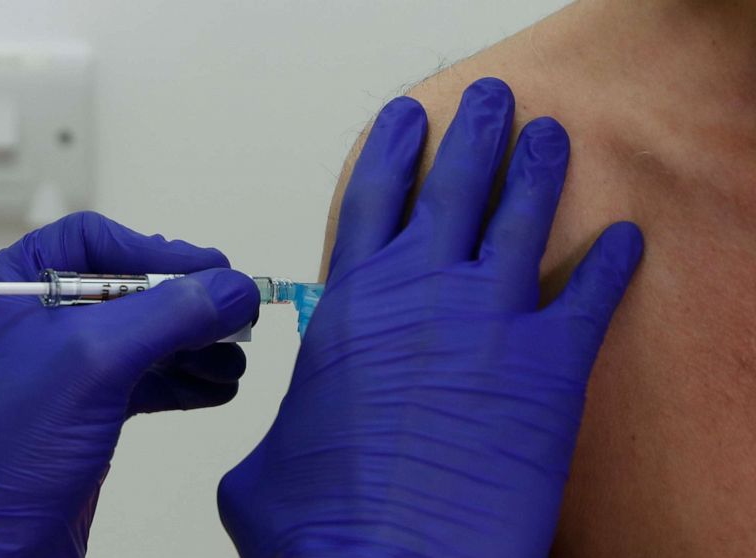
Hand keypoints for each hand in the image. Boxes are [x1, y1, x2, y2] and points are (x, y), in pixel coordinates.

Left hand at [0, 212, 258, 556]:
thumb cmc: (19, 446)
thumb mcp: (97, 360)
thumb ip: (170, 312)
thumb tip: (235, 286)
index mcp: (2, 288)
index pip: (90, 241)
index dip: (155, 251)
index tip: (213, 271)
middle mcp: (27, 320)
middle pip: (124, 287)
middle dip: (184, 305)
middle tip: (237, 315)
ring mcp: (54, 367)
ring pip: (138, 334)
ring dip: (192, 344)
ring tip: (235, 360)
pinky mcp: (80, 407)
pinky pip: (139, 376)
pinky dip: (180, 378)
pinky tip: (218, 387)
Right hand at [218, 79, 642, 556]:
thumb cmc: (325, 522)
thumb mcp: (266, 467)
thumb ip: (281, 433)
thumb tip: (279, 450)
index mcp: (352, 305)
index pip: (374, 196)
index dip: (393, 147)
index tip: (410, 117)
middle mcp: (423, 294)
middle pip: (456, 184)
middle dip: (474, 133)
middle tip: (491, 103)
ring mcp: (491, 321)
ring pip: (524, 216)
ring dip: (540, 170)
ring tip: (550, 137)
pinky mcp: (552, 367)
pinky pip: (593, 292)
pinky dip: (613, 261)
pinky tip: (626, 238)